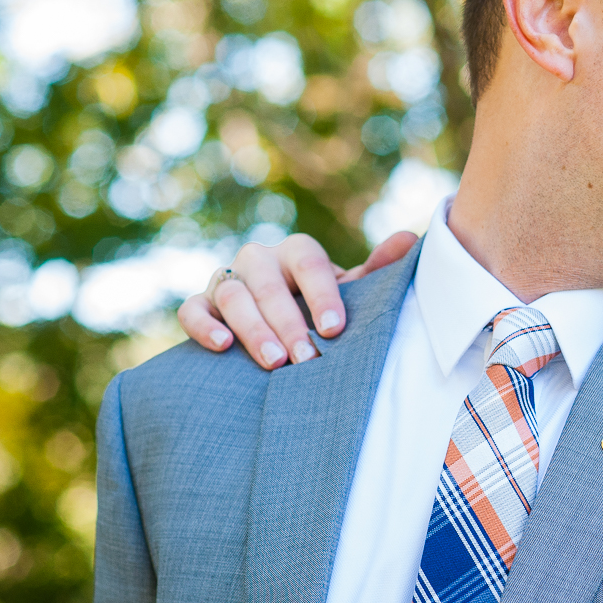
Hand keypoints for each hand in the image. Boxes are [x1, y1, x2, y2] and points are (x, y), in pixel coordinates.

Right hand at [177, 231, 417, 368]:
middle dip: (288, 322)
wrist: (281, 324)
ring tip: (274, 362)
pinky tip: (222, 346)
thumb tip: (410, 240)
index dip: (322, 294)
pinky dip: (203, 324)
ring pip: (232, 295)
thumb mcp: (351, 291)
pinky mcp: (201, 303)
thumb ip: (377, 270)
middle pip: (268, 283)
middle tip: (306, 357)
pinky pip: (192, 309)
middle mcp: (259, 259)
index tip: (335, 329)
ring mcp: (226, 279)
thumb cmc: (322, 307)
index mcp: (297, 251)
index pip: (308, 263)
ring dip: (252, 329)